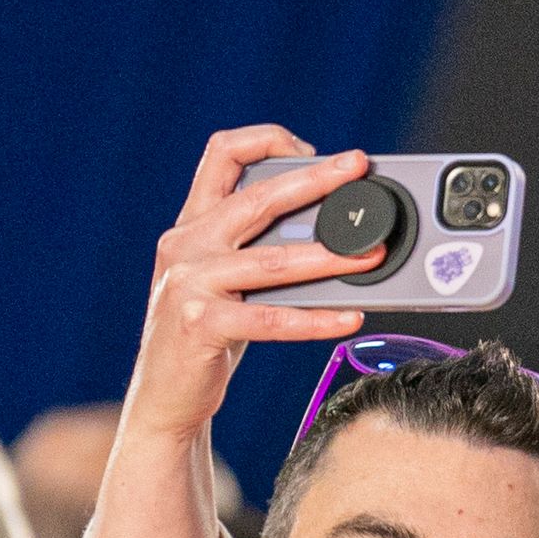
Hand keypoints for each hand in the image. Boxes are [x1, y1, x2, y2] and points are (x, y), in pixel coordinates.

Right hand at [85, 128, 376, 537]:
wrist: (164, 397)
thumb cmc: (211, 332)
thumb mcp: (227, 276)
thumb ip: (263, 245)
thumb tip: (340, 226)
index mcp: (193, 223)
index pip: (222, 154)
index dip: (268, 140)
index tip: (314, 150)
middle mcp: (185, 244)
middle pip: (258, 197)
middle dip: (315, 179)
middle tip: (359, 170)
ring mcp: (189, 284)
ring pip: (273, 261)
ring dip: (331, 256)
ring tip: (374, 255)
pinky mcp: (201, 325)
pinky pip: (272, 319)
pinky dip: (316, 319)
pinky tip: (349, 317)